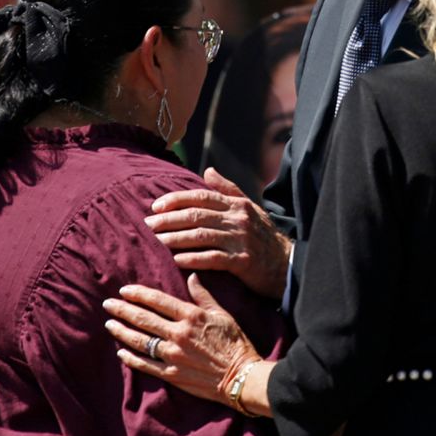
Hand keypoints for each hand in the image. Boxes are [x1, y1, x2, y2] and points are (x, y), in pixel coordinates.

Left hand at [103, 274, 260, 404]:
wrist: (241, 377)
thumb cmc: (235, 343)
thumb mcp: (222, 314)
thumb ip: (203, 295)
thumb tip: (191, 276)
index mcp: (191, 316)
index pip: (157, 301)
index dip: (138, 294)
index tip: (124, 290)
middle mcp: (178, 334)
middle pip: (143, 319)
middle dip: (122, 310)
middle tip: (107, 304)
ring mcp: (173, 355)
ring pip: (140, 340)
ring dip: (121, 331)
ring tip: (109, 324)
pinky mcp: (171, 374)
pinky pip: (145, 365)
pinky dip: (130, 358)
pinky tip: (120, 352)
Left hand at [147, 168, 292, 299]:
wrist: (287, 264)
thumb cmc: (264, 236)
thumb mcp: (249, 208)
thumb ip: (228, 189)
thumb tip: (208, 171)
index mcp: (237, 205)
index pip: (201, 196)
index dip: (176, 200)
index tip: (155, 206)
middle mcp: (238, 219)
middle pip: (196, 215)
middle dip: (169, 219)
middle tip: (148, 224)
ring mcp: (240, 240)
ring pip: (201, 236)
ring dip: (175, 238)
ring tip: (157, 241)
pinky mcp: (242, 261)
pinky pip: (213, 258)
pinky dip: (193, 258)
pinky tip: (177, 260)